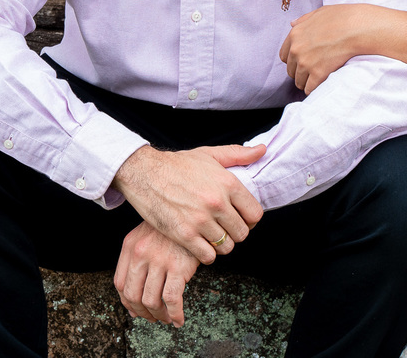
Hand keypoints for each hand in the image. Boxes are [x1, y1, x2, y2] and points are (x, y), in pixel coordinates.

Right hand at [112, 143, 265, 264]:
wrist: (144, 172)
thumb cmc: (177, 164)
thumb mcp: (210, 154)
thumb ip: (238, 154)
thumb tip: (263, 150)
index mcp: (228, 183)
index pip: (255, 214)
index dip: (249, 220)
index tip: (240, 219)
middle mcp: (217, 203)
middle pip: (242, 233)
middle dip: (235, 233)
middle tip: (224, 229)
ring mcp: (200, 220)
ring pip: (226, 247)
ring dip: (220, 245)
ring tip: (211, 236)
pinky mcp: (183, 234)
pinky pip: (207, 256)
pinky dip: (206, 254)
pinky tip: (199, 244)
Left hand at [114, 221, 199, 325]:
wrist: (195, 212)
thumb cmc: (172, 227)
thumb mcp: (147, 235)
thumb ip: (137, 260)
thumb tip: (132, 302)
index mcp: (130, 246)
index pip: (120, 283)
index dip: (126, 302)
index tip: (136, 310)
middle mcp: (141, 254)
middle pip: (133, 295)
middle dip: (142, 312)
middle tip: (153, 318)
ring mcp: (159, 260)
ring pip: (151, 300)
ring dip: (159, 316)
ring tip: (166, 319)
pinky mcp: (179, 266)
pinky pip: (172, 299)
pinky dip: (174, 314)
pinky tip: (178, 319)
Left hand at [279, 4, 377, 92]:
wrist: (356, 28)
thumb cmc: (341, 18)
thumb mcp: (319, 13)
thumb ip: (303, 20)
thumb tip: (293, 23)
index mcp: (295, 35)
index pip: (284, 56)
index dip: (292, 60)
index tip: (300, 62)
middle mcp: (296, 50)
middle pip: (291, 70)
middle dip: (299, 72)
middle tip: (311, 72)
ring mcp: (306, 63)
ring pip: (299, 81)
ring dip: (306, 82)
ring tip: (316, 80)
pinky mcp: (318, 74)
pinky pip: (309, 89)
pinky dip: (313, 89)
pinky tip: (320, 86)